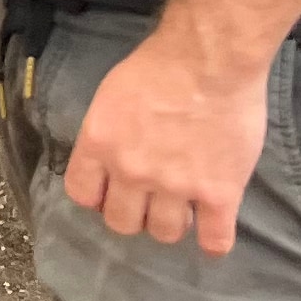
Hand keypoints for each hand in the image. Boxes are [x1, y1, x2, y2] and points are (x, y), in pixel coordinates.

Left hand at [64, 30, 264, 256]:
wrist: (211, 58)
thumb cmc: (160, 64)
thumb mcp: (113, 93)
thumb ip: (108, 131)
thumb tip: (110, 155)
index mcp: (100, 143)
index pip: (82, 195)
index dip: (97, 196)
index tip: (112, 191)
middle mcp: (132, 171)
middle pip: (121, 222)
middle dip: (134, 214)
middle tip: (150, 199)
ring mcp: (176, 186)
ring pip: (164, 233)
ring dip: (171, 223)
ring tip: (183, 208)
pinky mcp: (218, 193)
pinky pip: (215, 241)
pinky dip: (214, 241)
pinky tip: (214, 228)